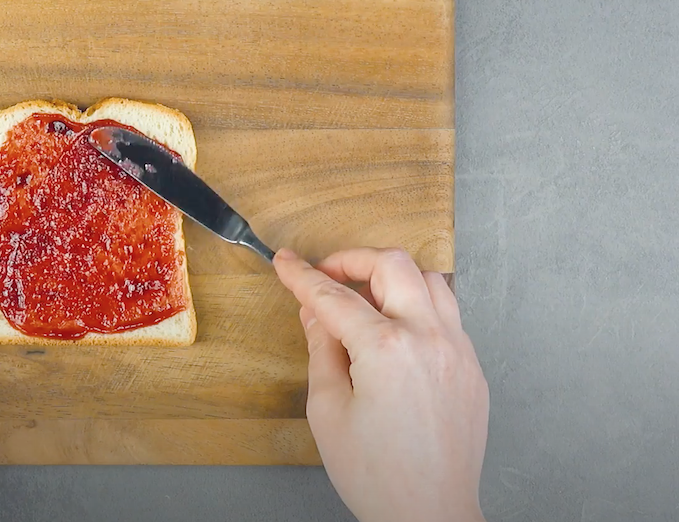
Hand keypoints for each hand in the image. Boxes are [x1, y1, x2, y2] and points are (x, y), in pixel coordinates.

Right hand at [273, 248, 488, 521]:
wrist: (430, 513)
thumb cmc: (377, 475)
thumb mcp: (328, 411)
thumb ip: (321, 350)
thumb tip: (316, 313)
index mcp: (386, 348)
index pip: (334, 296)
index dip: (303, 276)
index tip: (286, 263)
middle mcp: (428, 338)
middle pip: (393, 265)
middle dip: (352, 260)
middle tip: (326, 274)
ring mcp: (457, 350)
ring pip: (431, 280)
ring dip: (392, 278)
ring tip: (364, 297)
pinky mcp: (471, 367)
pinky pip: (448, 314)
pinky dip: (418, 306)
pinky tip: (395, 329)